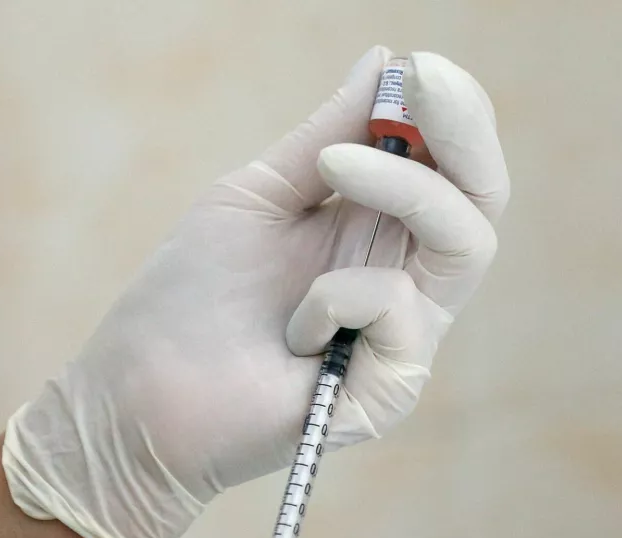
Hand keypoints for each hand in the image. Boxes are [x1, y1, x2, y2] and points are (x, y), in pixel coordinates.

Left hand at [2, 47, 509, 537]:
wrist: (140, 392)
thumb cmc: (192, 295)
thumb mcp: (260, 195)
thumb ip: (326, 138)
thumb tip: (385, 62)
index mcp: (378, 236)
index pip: (453, 172)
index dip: (455, 117)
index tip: (421, 66)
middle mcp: (405, 282)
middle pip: (481, 202)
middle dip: (463, 133)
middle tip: (422, 82)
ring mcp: (404, 339)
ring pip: (464, 246)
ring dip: (402, 188)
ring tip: (331, 171)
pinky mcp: (391, 389)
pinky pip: (398, 308)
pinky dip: (335, 295)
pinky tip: (291, 328)